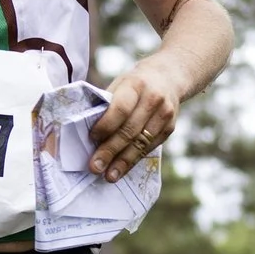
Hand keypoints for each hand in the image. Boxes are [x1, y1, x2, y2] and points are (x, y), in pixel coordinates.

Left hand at [89, 62, 182, 181]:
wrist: (168, 77)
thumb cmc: (134, 84)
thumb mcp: (120, 84)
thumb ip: (107, 104)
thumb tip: (84, 131)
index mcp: (135, 85)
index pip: (120, 109)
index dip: (105, 126)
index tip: (91, 139)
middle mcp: (153, 99)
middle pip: (129, 130)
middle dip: (110, 151)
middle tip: (95, 167)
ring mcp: (164, 115)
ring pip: (141, 143)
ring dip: (123, 162)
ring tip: (109, 176)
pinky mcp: (170, 128)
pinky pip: (150, 147)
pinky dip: (134, 159)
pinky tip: (122, 169)